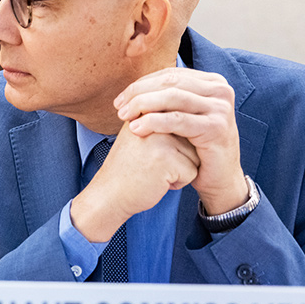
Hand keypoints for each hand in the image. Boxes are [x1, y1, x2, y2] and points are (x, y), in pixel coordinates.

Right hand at [71, 123, 197, 241]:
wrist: (109, 193)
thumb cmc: (128, 167)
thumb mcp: (138, 134)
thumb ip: (159, 120)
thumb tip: (190, 116)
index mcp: (147, 111)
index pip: (182, 124)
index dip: (173, 145)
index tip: (151, 153)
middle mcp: (154, 119)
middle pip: (192, 139)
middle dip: (178, 157)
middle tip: (150, 163)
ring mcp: (161, 138)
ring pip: (195, 156)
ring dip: (179, 170)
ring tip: (153, 171)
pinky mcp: (167, 159)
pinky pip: (192, 172)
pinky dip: (178, 183)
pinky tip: (156, 181)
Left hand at [114, 67, 247, 213]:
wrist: (218, 177)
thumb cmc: (194, 147)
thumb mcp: (181, 116)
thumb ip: (164, 99)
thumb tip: (132, 88)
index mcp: (213, 82)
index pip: (170, 75)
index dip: (141, 84)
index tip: (120, 99)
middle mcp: (221, 90)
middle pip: (170, 83)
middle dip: (139, 93)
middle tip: (118, 107)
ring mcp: (221, 108)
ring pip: (172, 98)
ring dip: (143, 105)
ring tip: (124, 116)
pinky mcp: (216, 127)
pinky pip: (177, 119)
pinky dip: (153, 121)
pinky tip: (136, 129)